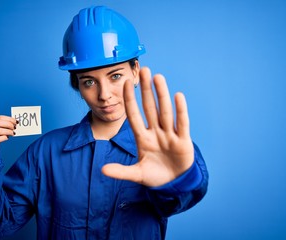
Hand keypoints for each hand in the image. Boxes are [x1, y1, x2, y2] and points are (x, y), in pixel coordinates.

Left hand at [102, 67, 193, 186]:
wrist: (174, 184)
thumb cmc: (155, 176)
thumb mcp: (137, 174)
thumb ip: (121, 171)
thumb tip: (102, 170)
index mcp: (143, 139)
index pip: (134, 115)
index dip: (130, 100)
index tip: (126, 83)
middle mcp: (156, 133)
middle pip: (150, 108)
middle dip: (147, 90)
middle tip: (144, 70)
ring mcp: (170, 136)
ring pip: (165, 112)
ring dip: (162, 95)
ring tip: (158, 77)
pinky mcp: (183, 141)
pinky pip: (182, 124)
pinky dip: (181, 111)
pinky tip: (178, 96)